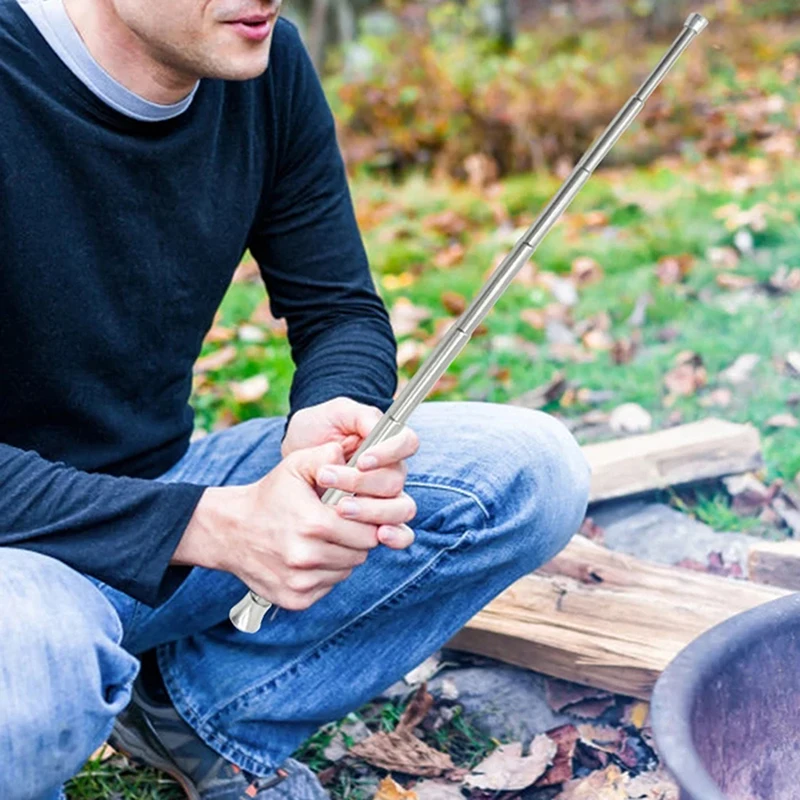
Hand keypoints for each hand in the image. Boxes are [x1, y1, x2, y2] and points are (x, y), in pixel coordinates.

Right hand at [173, 440, 415, 610]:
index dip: (367, 522)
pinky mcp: (294, 599)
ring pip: (346, 571)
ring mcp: (299, 582)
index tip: (356, 514)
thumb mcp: (295, 466)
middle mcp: (306, 557)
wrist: (230, 530)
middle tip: (341, 526)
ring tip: (324, 539)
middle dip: (357, 539)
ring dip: (342, 556)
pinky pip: (328, 587)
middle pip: (360, 554)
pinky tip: (311, 556)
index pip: (368, 532)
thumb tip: (354, 455)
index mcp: (312, 523)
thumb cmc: (269, 496)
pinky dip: (326, 574)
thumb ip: (326, 456)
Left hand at [282, 398, 419, 548]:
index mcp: (387, 442)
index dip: (390, 453)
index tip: (361, 460)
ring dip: (372, 511)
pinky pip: (401, 534)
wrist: (297, 456)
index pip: (407, 443)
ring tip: (341, 509)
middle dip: (362, 483)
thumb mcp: (335, 412)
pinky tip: (379, 536)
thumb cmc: (319, 427)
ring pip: (400, 508)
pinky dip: (396, 537)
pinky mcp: (376, 521)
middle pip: (396, 481)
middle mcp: (391, 471)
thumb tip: (378, 431)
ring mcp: (386, 498)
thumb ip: (360, 415)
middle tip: (327, 479)